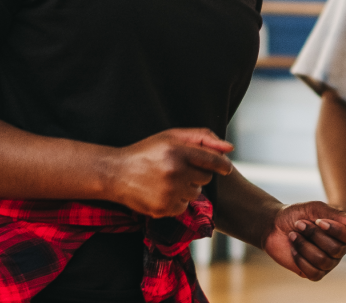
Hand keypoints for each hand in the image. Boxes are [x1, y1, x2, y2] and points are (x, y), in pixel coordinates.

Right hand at [103, 128, 232, 217]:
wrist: (115, 173)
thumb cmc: (146, 152)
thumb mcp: (170, 137)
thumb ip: (202, 137)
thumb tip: (230, 148)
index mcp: (177, 151)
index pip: (212, 160)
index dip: (222, 165)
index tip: (226, 168)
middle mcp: (174, 172)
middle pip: (205, 178)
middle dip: (197, 174)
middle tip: (181, 170)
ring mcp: (168, 192)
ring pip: (195, 193)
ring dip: (187, 188)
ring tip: (169, 180)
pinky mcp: (162, 208)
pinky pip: (183, 207)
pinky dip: (176, 201)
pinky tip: (162, 192)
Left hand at [262, 201, 345, 280]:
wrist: (273, 225)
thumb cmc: (296, 214)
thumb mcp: (314, 208)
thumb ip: (335, 214)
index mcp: (342, 233)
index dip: (338, 231)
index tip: (318, 221)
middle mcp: (338, 249)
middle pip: (336, 249)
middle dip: (314, 235)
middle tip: (299, 224)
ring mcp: (327, 263)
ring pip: (323, 261)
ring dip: (304, 246)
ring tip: (293, 235)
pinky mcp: (313, 273)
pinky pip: (314, 273)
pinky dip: (300, 259)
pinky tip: (293, 249)